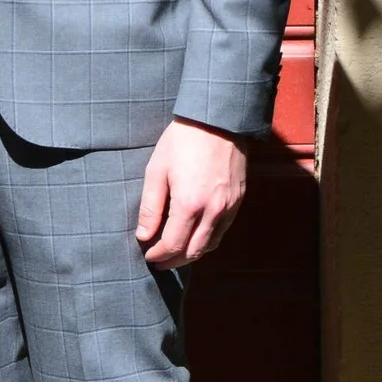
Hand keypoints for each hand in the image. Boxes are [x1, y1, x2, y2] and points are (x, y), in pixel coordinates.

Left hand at [135, 117, 246, 268]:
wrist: (217, 120)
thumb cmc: (182, 142)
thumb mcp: (156, 171)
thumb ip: (150, 207)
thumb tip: (143, 235)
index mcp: (189, 205)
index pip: (173, 245)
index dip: (159, 255)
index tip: (148, 256)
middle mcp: (213, 212)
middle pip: (194, 252)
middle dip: (174, 261)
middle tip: (160, 262)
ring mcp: (229, 207)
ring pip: (211, 245)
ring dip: (192, 253)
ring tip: (176, 252)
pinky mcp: (238, 200)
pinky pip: (223, 231)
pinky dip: (208, 241)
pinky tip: (196, 236)